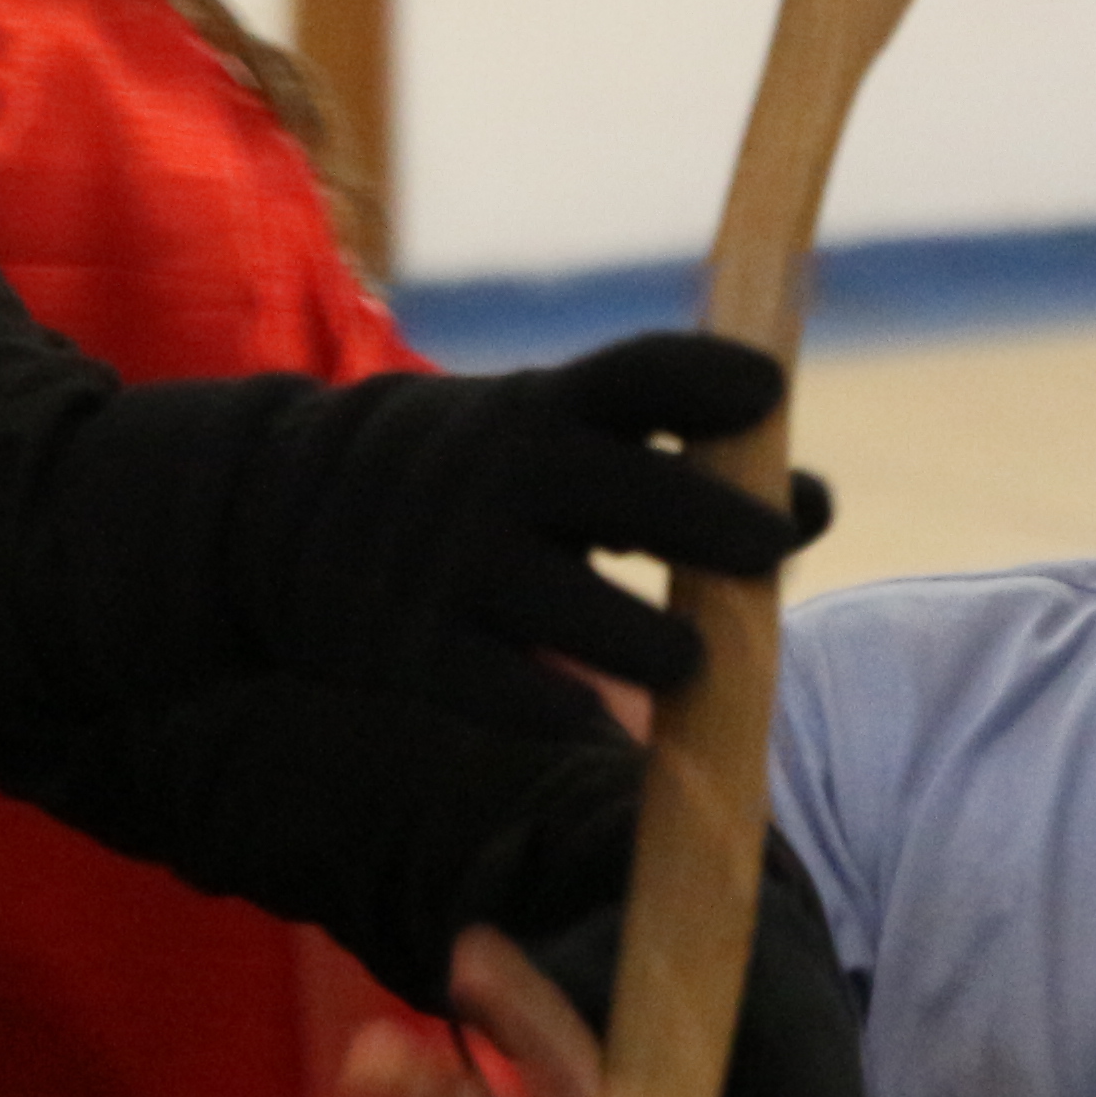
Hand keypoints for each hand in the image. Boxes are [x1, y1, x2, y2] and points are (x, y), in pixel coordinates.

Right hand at [236, 335, 798, 742]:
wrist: (277, 512)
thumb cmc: (473, 478)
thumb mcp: (548, 435)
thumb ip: (670, 460)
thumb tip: (818, 501)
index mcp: (546, 408)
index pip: (644, 373)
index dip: (713, 379)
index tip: (768, 393)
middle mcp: (505, 475)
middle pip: (636, 494)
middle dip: (719, 522)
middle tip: (774, 544)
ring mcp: (459, 564)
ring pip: (581, 612)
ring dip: (658, 644)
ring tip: (691, 663)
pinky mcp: (414, 649)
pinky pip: (508, 692)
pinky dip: (564, 711)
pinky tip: (601, 723)